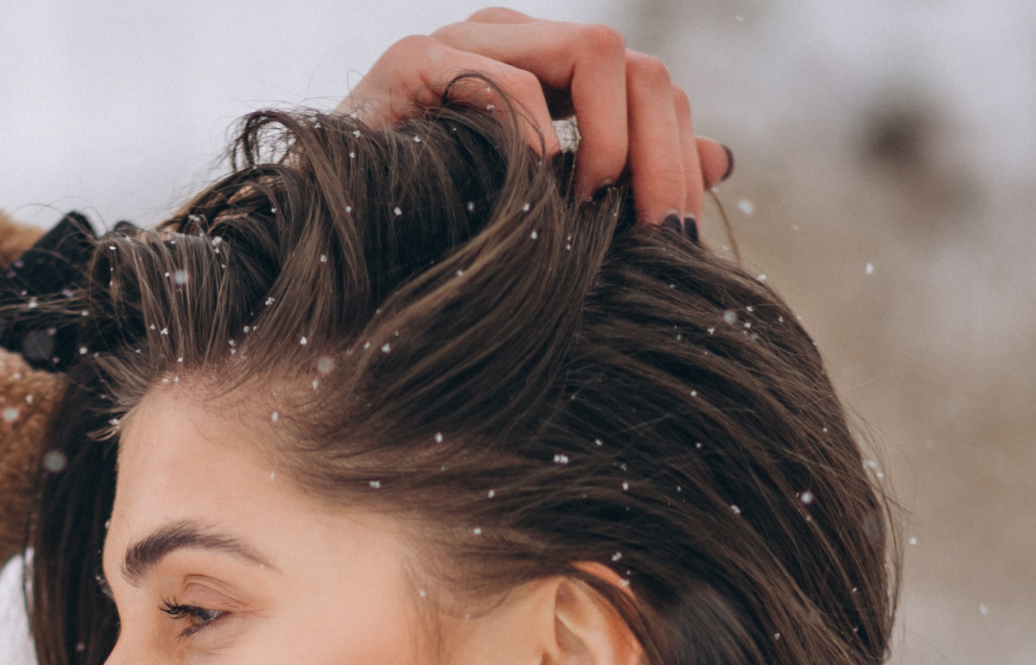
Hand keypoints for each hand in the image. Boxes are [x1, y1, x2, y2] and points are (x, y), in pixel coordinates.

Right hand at [337, 10, 733, 230]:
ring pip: (593, 51)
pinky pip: (502, 74)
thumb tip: (719, 158)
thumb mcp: (543, 211)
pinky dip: (532, 131)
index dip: (677, 159)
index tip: (676, 239)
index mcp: (548, 76)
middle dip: (660, 156)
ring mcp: (465, 45)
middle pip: (638, 67)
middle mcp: (515, 46)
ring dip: (610, 141)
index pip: (653, 88)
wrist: (317, 248)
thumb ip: (625, 174)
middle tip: (651, 234)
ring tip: (586, 209)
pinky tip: (529, 188)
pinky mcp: (411, 64)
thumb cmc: (423, 235)